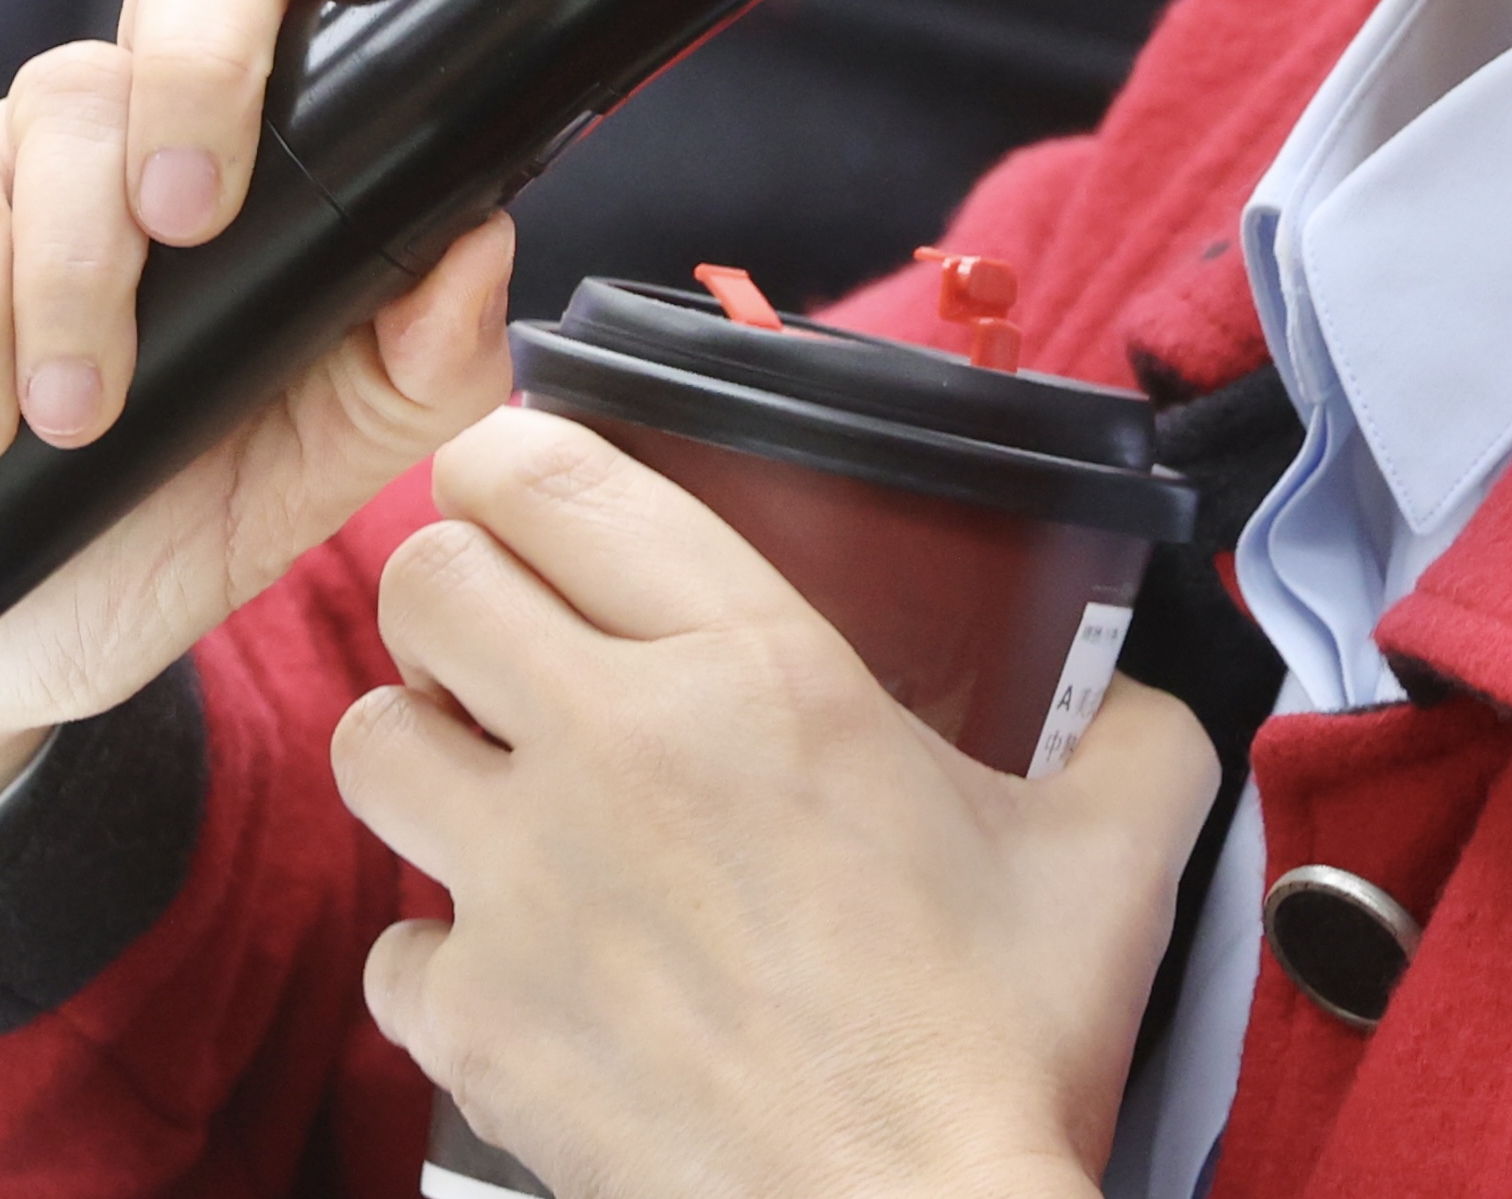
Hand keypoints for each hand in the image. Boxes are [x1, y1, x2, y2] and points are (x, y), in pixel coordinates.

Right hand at [0, 0, 516, 924]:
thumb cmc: (151, 534)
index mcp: (280, 148)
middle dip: (200, 65)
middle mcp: (156, 115)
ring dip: (80, 271)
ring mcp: (24, 153)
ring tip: (81, 418)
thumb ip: (419, 372)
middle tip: (192, 222)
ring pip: (65, 95)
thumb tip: (482, 244)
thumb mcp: (311, 476)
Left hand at [343, 411, 1220, 1198]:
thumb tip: (1139, 687)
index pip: (554, 477)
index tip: (530, 487)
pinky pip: (391, 944)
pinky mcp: (476, 1025)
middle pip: (425, 578)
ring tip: (498, 786)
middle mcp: (613, 753)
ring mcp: (524, 891)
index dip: (513, 457)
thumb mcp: (1113, 853)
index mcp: (758, 672)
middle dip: (456, 592)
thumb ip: (1133, 730)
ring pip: (372, 739)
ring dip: (426, 750)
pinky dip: (442, 953)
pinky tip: (525, 965)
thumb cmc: (998, 1055)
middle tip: (515, 638)